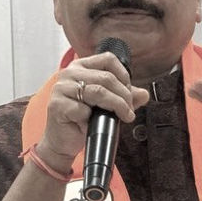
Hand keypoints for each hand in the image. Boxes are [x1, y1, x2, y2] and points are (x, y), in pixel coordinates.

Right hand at [38, 51, 149, 167]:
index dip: (124, 76)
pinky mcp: (57, 105)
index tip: (129, 93)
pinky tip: (95, 124)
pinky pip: (83, 109)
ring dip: (117, 105)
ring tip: (124, 116)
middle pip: (106, 77)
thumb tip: (144, 94)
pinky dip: (94, 119)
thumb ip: (123, 97)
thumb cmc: (82, 120)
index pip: (108, 59)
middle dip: (124, 96)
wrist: (63, 142)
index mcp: (80, 67)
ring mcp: (61, 88)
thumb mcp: (106, 105)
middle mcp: (69, 73)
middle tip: (129, 110)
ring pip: (98, 92)